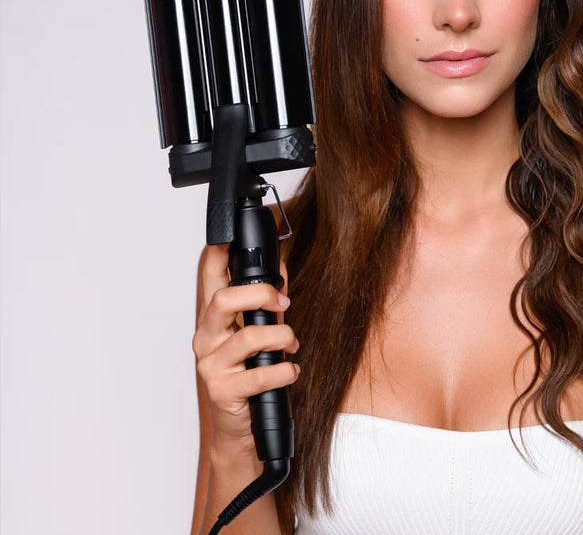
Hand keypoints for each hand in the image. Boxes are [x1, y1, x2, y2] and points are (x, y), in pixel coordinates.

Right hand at [193, 244, 299, 449]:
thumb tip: (281, 269)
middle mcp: (205, 338)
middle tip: (283, 303)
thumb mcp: (258, 333)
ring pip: (248, 337)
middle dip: (261, 295)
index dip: (218, 253)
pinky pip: (259, 375)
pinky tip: (290, 372)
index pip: (208, 276)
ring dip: (282, 337)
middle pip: (223, 300)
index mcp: (213, 318)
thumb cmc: (249, 375)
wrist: (239, 429)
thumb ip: (266, 303)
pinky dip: (283, 371)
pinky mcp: (222, 391)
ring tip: (292, 345)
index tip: (232, 237)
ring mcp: (210, 365)